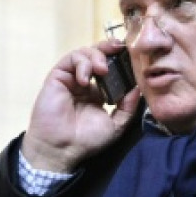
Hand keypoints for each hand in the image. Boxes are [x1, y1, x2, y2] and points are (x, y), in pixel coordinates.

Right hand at [21, 40, 140, 173]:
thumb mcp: (116, 125)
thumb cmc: (87, 140)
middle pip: (96, 56)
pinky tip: (85, 78)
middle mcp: (84, 83)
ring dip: (96, 56)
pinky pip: (70, 60)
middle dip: (108, 48)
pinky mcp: (57, 77)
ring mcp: (70, 79)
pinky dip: (81, 64)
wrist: (62, 148)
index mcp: (97, 93)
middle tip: (119, 48)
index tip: (131, 55)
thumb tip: (138, 88)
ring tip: (102, 69)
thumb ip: (128, 107)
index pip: (110, 68)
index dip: (119, 60)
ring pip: (83, 54)